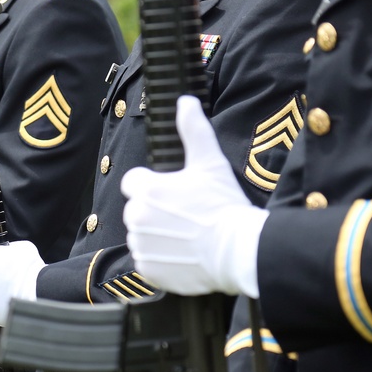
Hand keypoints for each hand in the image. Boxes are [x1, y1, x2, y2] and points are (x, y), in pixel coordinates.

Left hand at [121, 96, 268, 297]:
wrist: (238, 251)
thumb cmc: (225, 206)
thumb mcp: (210, 163)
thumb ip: (193, 130)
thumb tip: (185, 101)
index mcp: (147, 190)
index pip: (133, 182)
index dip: (153, 185)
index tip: (174, 192)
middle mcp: (137, 218)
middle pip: (137, 210)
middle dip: (155, 211)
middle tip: (185, 215)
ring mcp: (141, 246)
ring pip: (141, 235)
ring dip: (157, 235)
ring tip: (186, 235)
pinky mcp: (147, 270)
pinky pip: (146, 260)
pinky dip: (160, 259)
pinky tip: (183, 254)